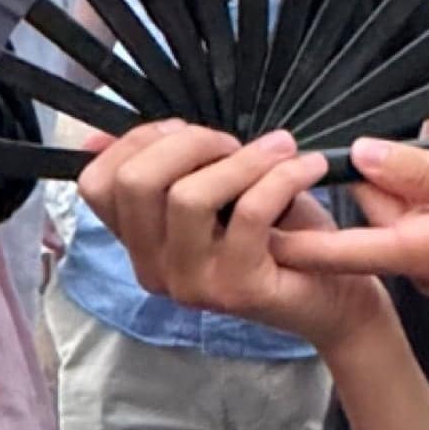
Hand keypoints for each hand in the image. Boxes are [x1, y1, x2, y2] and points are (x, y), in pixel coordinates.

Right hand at [77, 121, 393, 348]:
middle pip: (136, 182)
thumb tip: (95, 138)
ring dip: (242, 159)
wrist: (333, 297)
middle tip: (235, 143)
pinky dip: (283, 176)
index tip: (186, 131)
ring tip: (281, 151)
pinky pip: (250, 212)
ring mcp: (192, 285)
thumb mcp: (216, 192)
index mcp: (140, 243)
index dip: (137, 141)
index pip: (97, 184)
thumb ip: (169, 166)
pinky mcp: (238, 290)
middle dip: (189, 142)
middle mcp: (153, 269)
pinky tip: (309, 168)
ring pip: (189, 197)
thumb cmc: (277, 233)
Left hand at [268, 137, 428, 318]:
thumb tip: (358, 153)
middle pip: (374, 209)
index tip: (256, 192)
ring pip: (407, 204)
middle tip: (403, 118)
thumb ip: (423, 167)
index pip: (332, 247)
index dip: (290, 222)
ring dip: (418, 166)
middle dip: (381, 163)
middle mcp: (423, 265)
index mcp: (420, 251)